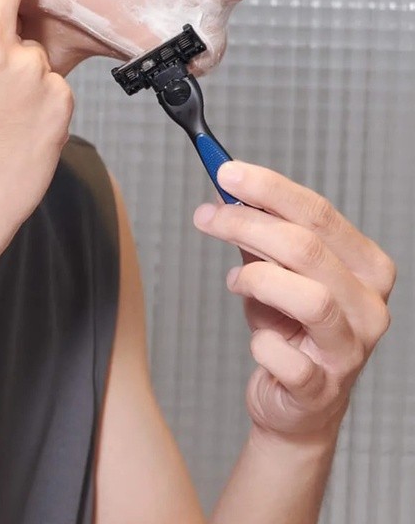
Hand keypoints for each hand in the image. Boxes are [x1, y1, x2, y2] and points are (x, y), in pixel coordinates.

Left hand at [192, 161, 395, 441]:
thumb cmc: (289, 327)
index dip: (270, 189)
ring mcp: (351, 350)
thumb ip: (257, 231)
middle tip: (206, 216)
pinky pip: (286, 357)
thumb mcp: (275, 270)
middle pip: (308, 249)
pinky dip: (260, 342)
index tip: (225, 172)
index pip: (320, 214)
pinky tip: (256, 339)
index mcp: (366, 267)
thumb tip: (224, 186)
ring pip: (310, 298)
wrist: (296, 403)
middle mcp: (369, 306)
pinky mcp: (323, 389)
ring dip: (257, 278)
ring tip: (235, 280)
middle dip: (246, 224)